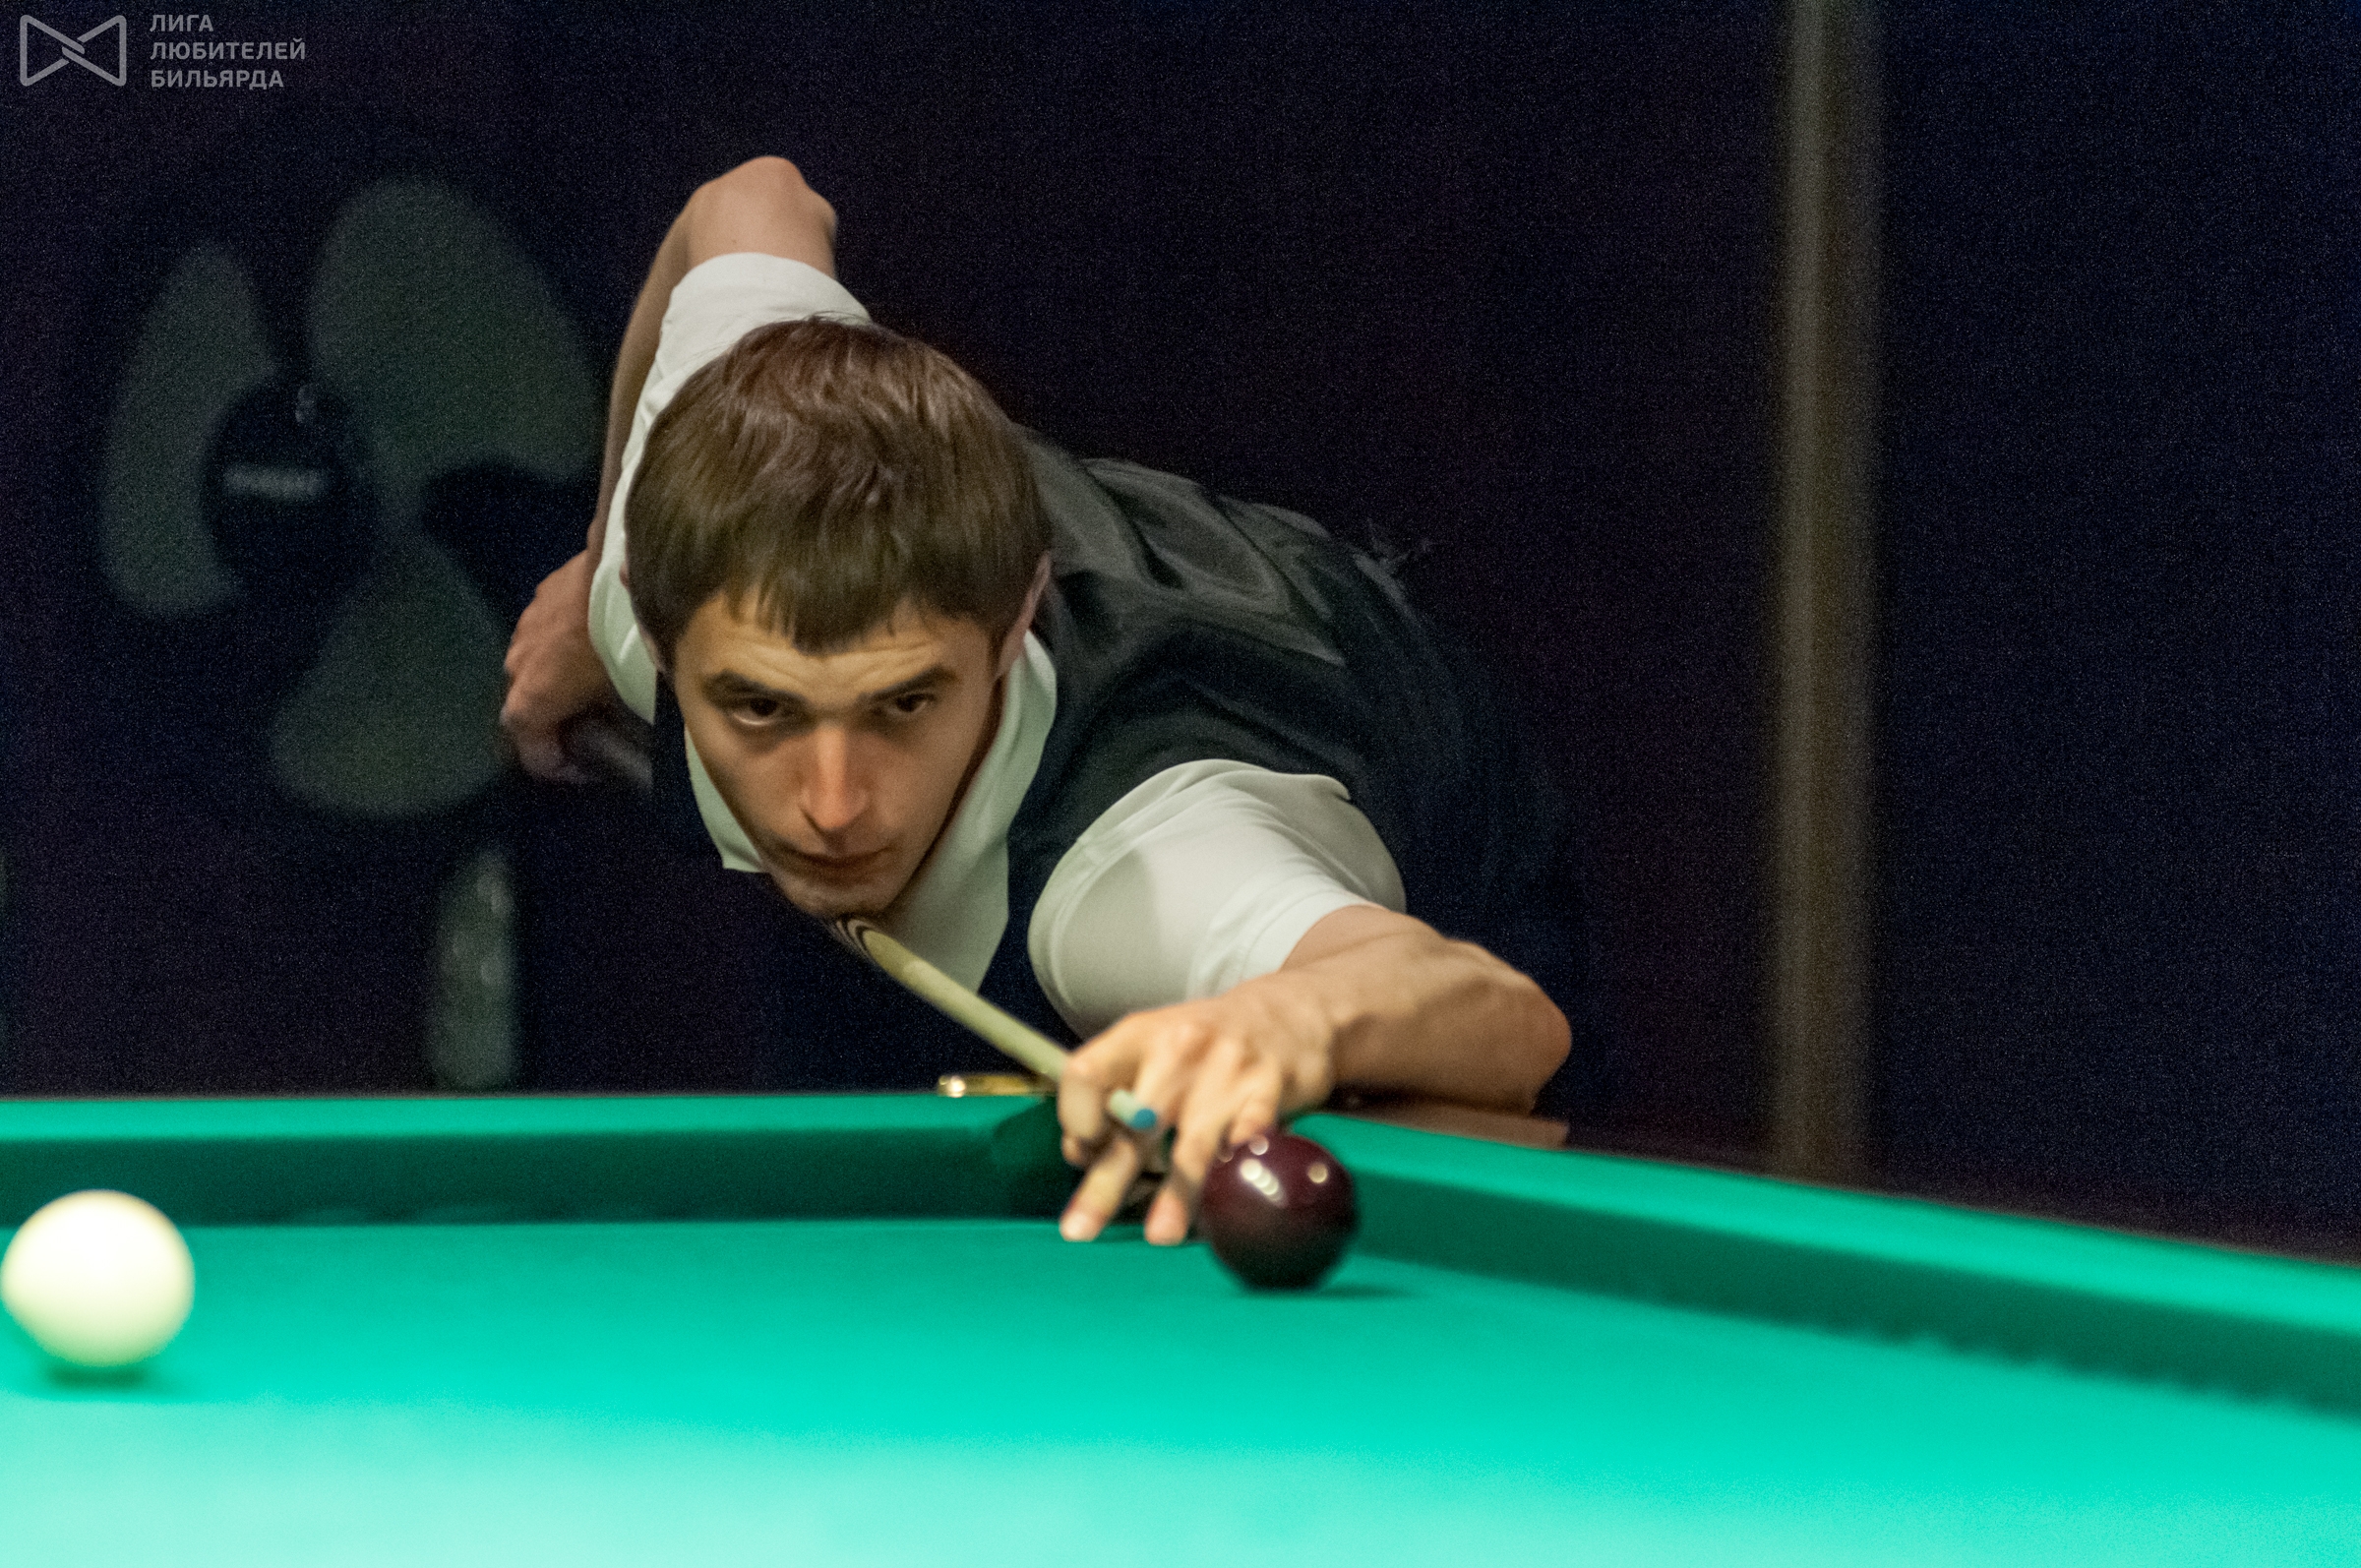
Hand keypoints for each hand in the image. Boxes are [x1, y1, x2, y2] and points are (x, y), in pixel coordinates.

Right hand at [499, 550, 614, 780]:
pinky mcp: (537, 598)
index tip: (591, 767)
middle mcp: (515, 668)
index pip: (535, 759)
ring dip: (556, 683)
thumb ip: (623, 724)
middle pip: (529, 712)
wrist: (619, 568)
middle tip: (596, 725)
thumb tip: (639, 739)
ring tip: (594, 681)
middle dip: (558, 725)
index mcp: (531, 701)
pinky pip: (543, 636)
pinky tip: (592, 640)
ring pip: (533, 669)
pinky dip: (560, 648)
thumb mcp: (630, 694)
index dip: (563, 771)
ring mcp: (522, 629)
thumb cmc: (625, 642)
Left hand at [1055, 979, 1339, 1245]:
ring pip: (1192, 1146)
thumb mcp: (1153, 1048)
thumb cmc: (1206, 1044)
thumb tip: (1081, 1155)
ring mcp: (1226, 1071)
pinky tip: (1230, 1192)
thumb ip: (1116, 1096)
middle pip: (1132, 1126)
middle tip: (1080, 1230)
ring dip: (1175, 1195)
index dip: (1075, 1118)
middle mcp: (1177, 1049)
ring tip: (1161, 1237)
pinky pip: (1251, 1139)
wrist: (1289, 1011)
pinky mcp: (1270, 1090)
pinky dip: (1238, 1167)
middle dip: (1104, 1184)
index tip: (1085, 1151)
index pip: (1084, 1074)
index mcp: (1138, 1036)